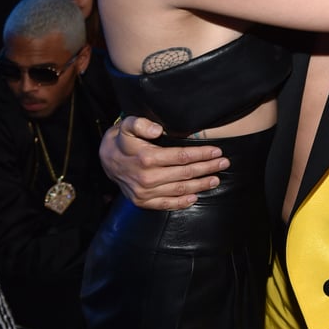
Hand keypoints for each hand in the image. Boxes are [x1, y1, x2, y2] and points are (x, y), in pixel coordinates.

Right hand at [100, 116, 229, 209]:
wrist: (104, 160)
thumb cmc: (122, 140)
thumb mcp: (127, 125)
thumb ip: (141, 123)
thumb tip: (157, 129)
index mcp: (146, 158)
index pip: (181, 157)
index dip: (201, 154)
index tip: (217, 151)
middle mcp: (146, 177)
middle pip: (185, 174)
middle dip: (207, 168)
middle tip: (224, 163)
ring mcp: (144, 192)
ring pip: (180, 190)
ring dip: (200, 185)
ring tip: (216, 179)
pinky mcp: (142, 202)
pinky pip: (166, 205)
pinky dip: (182, 203)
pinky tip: (196, 197)